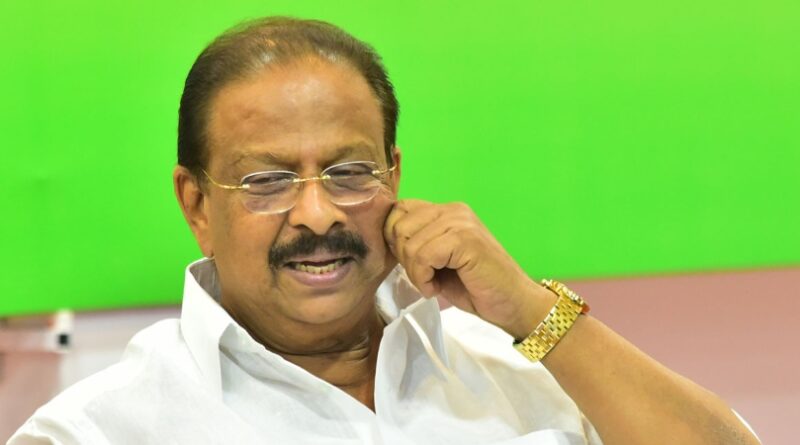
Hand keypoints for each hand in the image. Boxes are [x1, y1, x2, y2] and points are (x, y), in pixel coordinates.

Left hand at [383, 199, 553, 337]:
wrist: (512, 304)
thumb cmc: (475, 287)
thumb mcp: (437, 261)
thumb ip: (416, 244)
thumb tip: (385, 239)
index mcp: (445, 210)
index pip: (399, 210)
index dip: (395, 240)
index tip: (412, 265)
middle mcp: (453, 209)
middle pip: (399, 226)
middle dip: (405, 260)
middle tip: (425, 278)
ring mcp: (461, 221)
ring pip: (409, 243)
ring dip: (415, 273)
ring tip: (434, 284)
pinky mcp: (465, 239)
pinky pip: (423, 256)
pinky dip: (424, 279)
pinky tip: (437, 289)